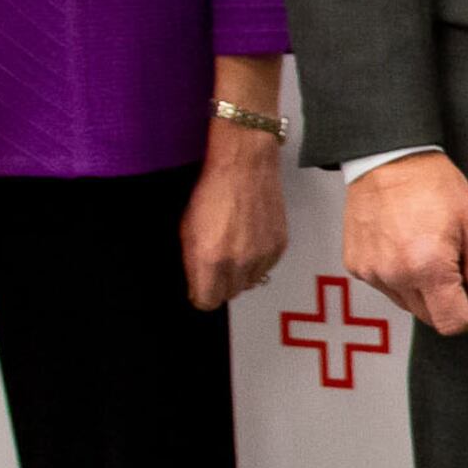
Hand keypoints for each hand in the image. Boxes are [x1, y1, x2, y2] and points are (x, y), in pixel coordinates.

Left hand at [180, 127, 289, 308]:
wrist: (245, 165)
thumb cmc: (212, 191)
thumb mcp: (187, 229)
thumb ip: (193, 262)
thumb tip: (200, 283)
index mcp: (211, 260)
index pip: (206, 302)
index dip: (200, 294)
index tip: (199, 284)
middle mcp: (239, 263)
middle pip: (229, 295)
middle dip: (220, 284)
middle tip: (215, 263)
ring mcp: (262, 256)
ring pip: (249, 283)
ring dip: (240, 273)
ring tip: (234, 248)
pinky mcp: (279, 247)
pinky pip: (266, 267)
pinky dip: (257, 260)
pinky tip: (250, 239)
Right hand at [344, 152, 467, 335]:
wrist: (389, 158)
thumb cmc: (433, 185)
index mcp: (427, 267)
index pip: (453, 323)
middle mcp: (394, 275)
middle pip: (431, 318)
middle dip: (451, 301)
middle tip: (458, 265)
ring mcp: (371, 272)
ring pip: (409, 305)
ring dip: (426, 291)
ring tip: (431, 251)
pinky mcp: (357, 266)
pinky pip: (387, 288)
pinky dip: (402, 277)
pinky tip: (408, 248)